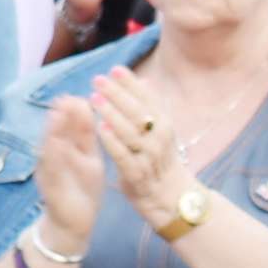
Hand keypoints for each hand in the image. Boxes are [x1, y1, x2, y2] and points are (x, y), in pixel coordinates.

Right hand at [31, 98, 106, 251]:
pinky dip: (50, 156)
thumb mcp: (89, 160)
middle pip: (56, 133)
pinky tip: (52, 145)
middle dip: (60, 116)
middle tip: (65, 98)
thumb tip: (89, 107)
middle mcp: (54, 158)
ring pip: (48, 147)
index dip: (73, 111)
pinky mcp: (48, 187)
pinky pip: (49, 170)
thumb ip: (87, 137)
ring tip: (55, 114)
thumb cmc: (82, 189)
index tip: (78, 95)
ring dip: (51, 131)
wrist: (73, 224)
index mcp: (68, 150)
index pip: (71, 127)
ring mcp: (49, 172)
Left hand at [88, 66, 190, 226]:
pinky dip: (113, 142)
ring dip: (112, 114)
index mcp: (165, 125)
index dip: (132, 84)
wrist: (173, 199)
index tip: (115, 68)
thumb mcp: (161, 132)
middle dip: (118, 94)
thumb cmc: (162, 160)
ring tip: (94, 99)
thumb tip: (144, 79)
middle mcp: (159, 139)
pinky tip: (100, 128)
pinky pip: (124, 156)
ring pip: (131, 132)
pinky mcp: (137, 175)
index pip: (149, 99)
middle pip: (139, 112)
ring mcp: (149, 157)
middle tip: (98, 80)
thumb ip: (151, 106)